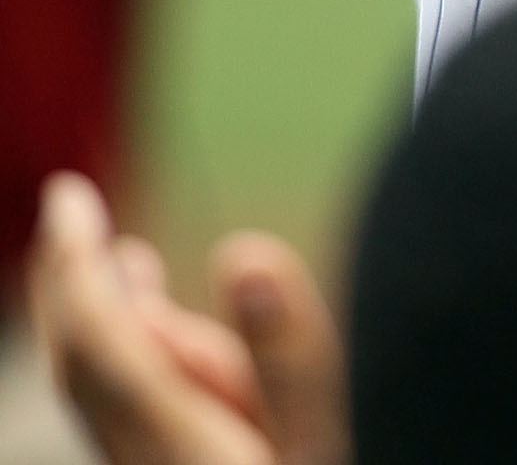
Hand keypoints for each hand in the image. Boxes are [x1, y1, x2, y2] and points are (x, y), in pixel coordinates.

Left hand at [28, 177, 348, 464]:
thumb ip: (292, 353)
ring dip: (103, 314)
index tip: (67, 194)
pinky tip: (166, 336)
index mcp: (180, 449)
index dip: (76, 265)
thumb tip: (242, 257)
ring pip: (105, 394)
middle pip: (83, 370)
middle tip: (70, 207)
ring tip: (126, 260)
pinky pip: (130, 413)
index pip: (99, 345)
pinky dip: (130, 353)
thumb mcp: (332, 434)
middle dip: (72, 282)